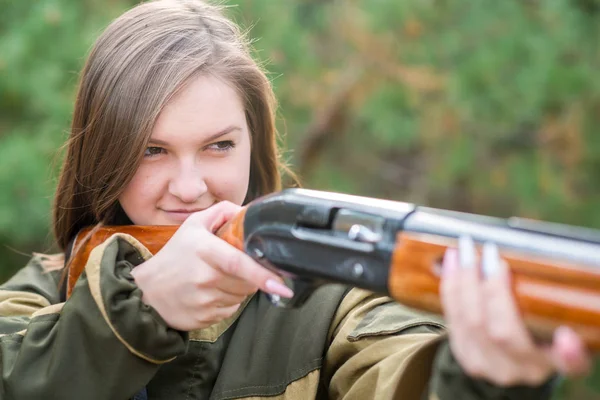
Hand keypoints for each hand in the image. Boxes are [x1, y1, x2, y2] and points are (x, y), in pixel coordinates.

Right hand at [130, 201, 292, 330]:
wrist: (147, 292)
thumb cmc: (174, 256)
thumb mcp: (193, 225)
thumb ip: (222, 212)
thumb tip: (248, 211)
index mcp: (203, 251)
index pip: (238, 263)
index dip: (262, 274)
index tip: (282, 284)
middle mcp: (204, 277)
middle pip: (247, 281)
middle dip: (251, 275)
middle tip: (233, 267)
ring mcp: (204, 301)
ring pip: (241, 296)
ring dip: (239, 288)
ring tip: (218, 278)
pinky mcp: (204, 318)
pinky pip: (230, 310)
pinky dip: (228, 301)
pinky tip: (211, 293)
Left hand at [440, 236, 590, 385]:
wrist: (506, 355)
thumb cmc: (533, 328)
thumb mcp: (549, 319)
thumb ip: (551, 304)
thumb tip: (537, 287)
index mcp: (551, 360)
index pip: (566, 362)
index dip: (568, 353)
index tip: (567, 336)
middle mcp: (521, 369)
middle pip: (501, 332)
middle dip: (492, 287)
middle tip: (489, 251)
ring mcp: (488, 366)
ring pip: (470, 322)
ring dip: (463, 279)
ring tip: (464, 250)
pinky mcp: (465, 356)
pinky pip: (452, 318)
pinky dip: (451, 286)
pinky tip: (452, 262)